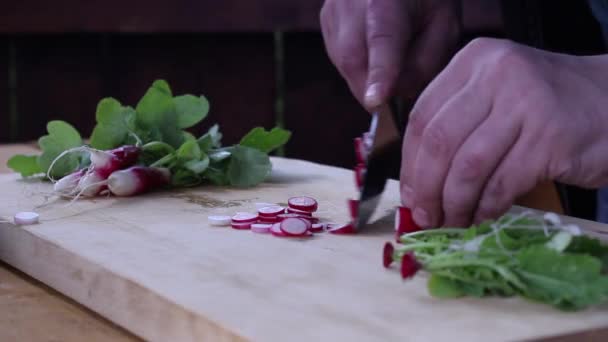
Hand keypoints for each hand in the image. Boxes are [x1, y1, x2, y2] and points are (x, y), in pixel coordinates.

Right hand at [320, 0, 462, 110]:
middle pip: (355, 59)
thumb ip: (426, 61)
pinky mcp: (326, 19)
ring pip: (344, 64)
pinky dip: (359, 67)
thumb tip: (396, 94)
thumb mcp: (445, 24)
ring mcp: (333, 10)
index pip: (383, 40)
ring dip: (367, 77)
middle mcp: (352, 1)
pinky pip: (339, 59)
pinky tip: (374, 50)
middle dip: (374, 89)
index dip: (380, 73)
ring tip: (391, 57)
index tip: (376, 102)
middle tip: (396, 95)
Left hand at [401, 38, 607, 227]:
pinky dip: (486, 207)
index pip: (422, 116)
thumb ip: (456, 126)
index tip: (409, 194)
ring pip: (468, 166)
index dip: (409, 163)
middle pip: (439, 142)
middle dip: (426, 188)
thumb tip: (417, 183)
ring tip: (452, 223)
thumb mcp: (494, 96)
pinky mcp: (551, 137)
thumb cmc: (545, 105)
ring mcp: (526, 103)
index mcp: (473, 61)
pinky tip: (481, 217)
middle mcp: (497, 74)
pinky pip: (502, 183)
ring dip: (454, 204)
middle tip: (425, 217)